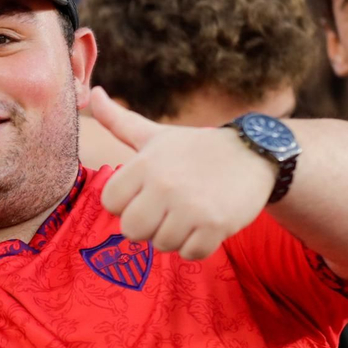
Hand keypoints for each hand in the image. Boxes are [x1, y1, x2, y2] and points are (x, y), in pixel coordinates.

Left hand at [91, 87, 276, 259]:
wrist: (254, 153)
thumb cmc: (195, 149)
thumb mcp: (154, 135)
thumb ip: (119, 121)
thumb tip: (94, 94)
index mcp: (145, 164)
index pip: (110, 203)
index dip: (126, 204)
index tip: (145, 194)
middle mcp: (164, 185)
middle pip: (132, 230)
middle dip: (148, 226)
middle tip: (167, 210)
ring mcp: (190, 206)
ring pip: (161, 245)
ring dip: (175, 235)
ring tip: (190, 213)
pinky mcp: (215, 225)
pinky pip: (191, 254)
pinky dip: (198, 246)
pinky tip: (206, 224)